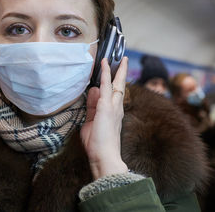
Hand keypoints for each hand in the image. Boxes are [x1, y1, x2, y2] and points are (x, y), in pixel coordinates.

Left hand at [80, 57, 128, 179]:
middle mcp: (116, 108)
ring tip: (116, 57)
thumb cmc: (98, 144)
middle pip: (120, 86)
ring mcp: (112, 106)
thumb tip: (92, 91)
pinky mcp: (106, 106)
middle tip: (123, 60)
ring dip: (115, 69)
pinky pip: (105, 85)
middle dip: (121, 72)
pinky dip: (105, 73)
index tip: (113, 73)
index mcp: (113, 113)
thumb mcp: (91, 122)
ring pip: (115, 83)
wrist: (104, 156)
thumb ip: (92, 106)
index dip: (113, 83)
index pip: (114, 94)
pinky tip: (104, 64)